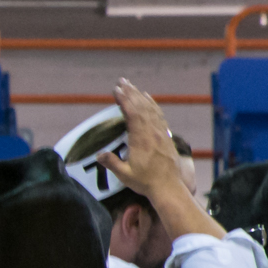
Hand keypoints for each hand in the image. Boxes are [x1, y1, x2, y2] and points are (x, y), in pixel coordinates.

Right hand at [109, 81, 186, 203]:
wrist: (168, 186)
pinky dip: (153, 104)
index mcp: (141, 139)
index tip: (116, 90)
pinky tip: (148, 98)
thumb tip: (99, 154)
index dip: (124, 100)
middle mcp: (152, 132)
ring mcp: (160, 133)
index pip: (132, 114)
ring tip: (132, 86)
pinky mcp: (165, 136)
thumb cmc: (145, 181)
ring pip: (150, 109)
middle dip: (131, 93)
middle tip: (122, 81)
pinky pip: (159, 115)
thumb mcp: (124, 174)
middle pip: (141, 107)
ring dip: (140, 96)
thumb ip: (112, 163)